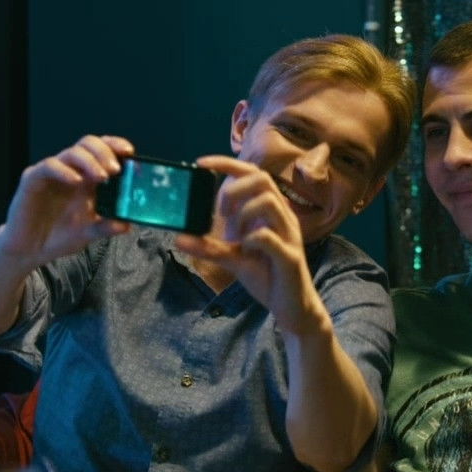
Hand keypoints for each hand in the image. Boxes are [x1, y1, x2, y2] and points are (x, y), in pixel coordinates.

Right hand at [0, 135, 133, 266]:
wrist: (29, 250)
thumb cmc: (58, 236)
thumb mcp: (88, 233)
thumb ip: (107, 226)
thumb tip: (127, 224)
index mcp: (87, 179)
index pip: (102, 151)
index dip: (115, 146)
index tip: (130, 152)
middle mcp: (71, 171)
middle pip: (88, 145)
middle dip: (105, 152)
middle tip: (116, 170)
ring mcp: (52, 174)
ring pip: (72, 152)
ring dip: (90, 161)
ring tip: (103, 177)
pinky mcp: (33, 179)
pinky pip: (49, 166)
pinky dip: (65, 171)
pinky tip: (76, 181)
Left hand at [175, 154, 327, 335]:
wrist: (292, 308)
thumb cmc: (266, 276)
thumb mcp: (232, 258)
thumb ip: (209, 246)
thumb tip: (179, 238)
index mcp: (271, 212)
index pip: (253, 174)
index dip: (227, 163)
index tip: (201, 163)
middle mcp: (283, 217)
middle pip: (262, 179)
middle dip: (233, 190)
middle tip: (221, 213)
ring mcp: (289, 236)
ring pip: (268, 202)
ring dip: (243, 213)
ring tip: (235, 236)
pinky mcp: (290, 258)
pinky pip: (269, 238)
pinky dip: (251, 239)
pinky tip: (245, 251)